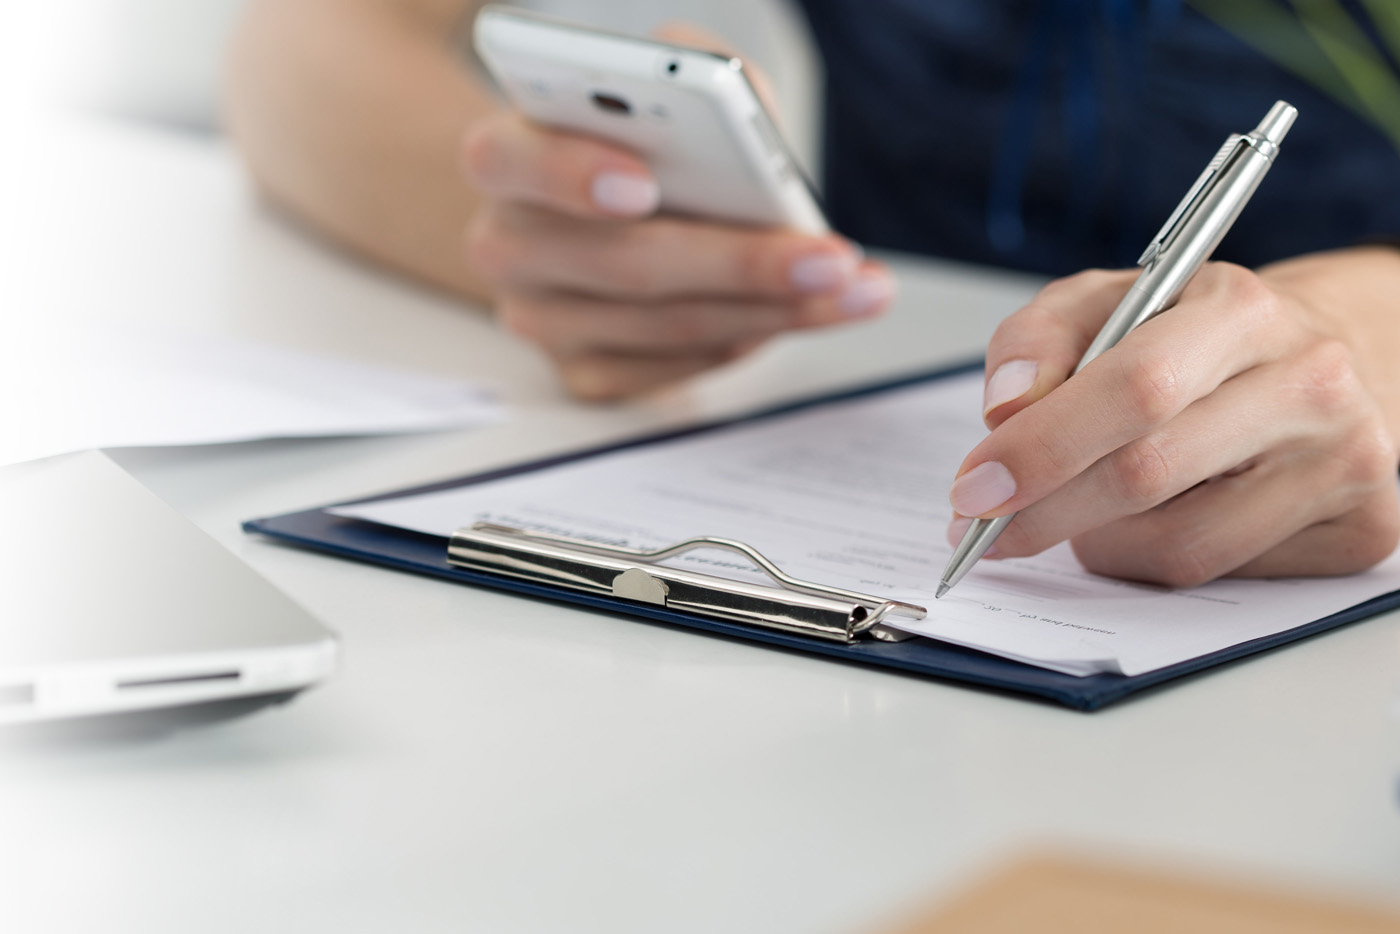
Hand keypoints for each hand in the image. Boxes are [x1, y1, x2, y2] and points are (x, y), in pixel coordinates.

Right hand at [459, 115, 891, 400]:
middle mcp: (507, 246)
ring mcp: (540, 319)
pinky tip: (802, 313)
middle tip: (828, 258)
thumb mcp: (660, 88)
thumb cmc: (635, 145)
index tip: (644, 184)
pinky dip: (747, 338)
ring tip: (851, 289)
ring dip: (771, 310)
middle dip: (739, 263)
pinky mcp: (582, 373)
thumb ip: (698, 76)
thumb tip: (747, 107)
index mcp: (504, 158)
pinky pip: (676, 366)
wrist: (595, 216)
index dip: (571, 172)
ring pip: (665, 325)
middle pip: (624, 263)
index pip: (510, 160)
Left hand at [947, 252, 1399, 586]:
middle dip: (1042, 510)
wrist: (1323, 361)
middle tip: (981, 527)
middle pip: (1148, 474)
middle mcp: (1309, 386)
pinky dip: (1151, 557)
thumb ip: (1038, 340)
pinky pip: (1215, 575)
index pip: (1135, 388)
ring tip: (1074, 508)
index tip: (973, 485)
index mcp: (1242, 310)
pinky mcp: (1360, 531)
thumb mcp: (1108, 303)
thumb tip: (1005, 409)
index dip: (1042, 445)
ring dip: (1095, 539)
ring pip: (1177, 544)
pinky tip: (1151, 519)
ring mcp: (1345, 465)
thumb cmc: (1195, 335)